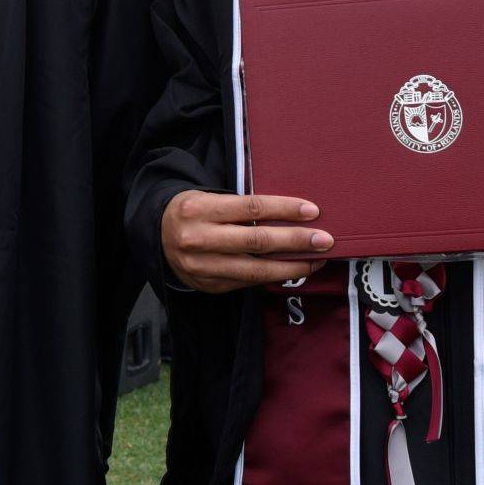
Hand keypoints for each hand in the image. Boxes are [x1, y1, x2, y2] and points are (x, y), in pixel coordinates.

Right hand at [160, 190, 330, 293]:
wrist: (158, 236)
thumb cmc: (195, 211)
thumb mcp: (209, 199)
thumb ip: (242, 207)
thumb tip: (292, 213)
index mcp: (199, 209)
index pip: (250, 208)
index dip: (284, 209)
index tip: (312, 211)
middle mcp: (198, 239)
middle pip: (257, 241)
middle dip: (295, 241)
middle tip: (325, 240)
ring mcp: (202, 267)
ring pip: (255, 269)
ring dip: (291, 266)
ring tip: (316, 261)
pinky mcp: (208, 285)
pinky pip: (248, 282)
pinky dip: (273, 277)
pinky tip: (291, 270)